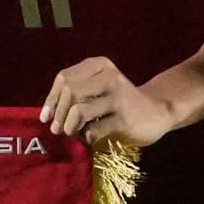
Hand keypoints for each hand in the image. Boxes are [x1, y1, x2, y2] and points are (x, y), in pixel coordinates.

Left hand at [38, 56, 182, 154]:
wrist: (157, 112)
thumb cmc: (120, 101)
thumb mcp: (99, 88)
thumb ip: (75, 94)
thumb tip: (46, 115)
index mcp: (100, 65)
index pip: (64, 78)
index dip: (51, 99)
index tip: (46, 116)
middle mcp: (110, 77)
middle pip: (69, 92)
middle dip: (59, 114)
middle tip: (58, 129)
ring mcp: (118, 98)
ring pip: (78, 111)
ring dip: (70, 127)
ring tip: (74, 133)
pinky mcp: (124, 120)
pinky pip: (92, 131)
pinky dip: (86, 138)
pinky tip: (91, 138)